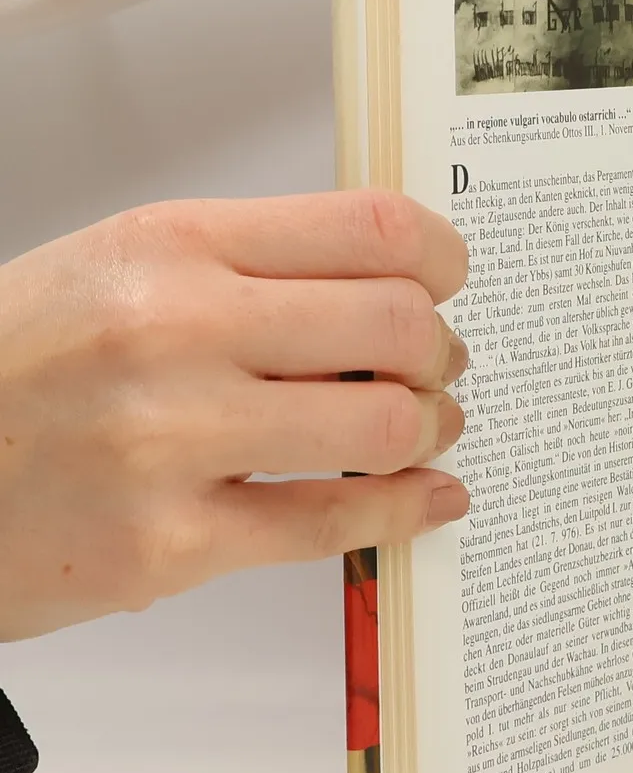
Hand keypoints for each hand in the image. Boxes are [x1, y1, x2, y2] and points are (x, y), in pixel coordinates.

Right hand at [0, 191, 469, 640]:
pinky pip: (332, 523)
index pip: (370, 227)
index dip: (441, 257)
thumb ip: (246, 269)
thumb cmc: (10, 368)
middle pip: (398, 324)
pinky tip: (430, 498)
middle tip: (438, 367)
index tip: (449, 280)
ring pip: (382, 425)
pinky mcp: (166, 545)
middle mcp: (173, 331)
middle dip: (440, 351)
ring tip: (423, 430)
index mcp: (169, 246)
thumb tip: (388, 284)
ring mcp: (169, 440)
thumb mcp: (114, 271)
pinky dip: (405, 511)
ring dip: (429, 430)